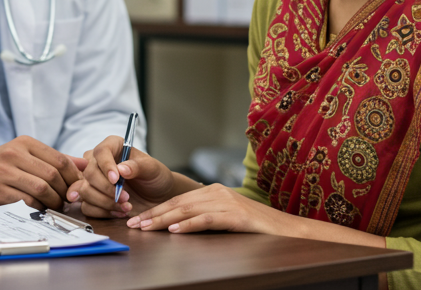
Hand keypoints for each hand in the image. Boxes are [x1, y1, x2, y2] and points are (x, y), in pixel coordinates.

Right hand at [0, 136, 82, 209]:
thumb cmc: (0, 166)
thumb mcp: (24, 155)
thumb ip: (53, 159)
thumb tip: (84, 165)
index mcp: (25, 143)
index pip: (59, 159)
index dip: (73, 176)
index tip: (77, 187)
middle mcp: (15, 153)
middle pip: (53, 174)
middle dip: (65, 191)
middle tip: (67, 200)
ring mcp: (5, 171)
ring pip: (42, 188)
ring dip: (54, 201)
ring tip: (55, 206)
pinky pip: (27, 201)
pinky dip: (39, 208)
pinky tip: (40, 209)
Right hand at [66, 135, 176, 217]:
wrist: (157, 197)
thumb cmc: (155, 177)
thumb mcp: (152, 169)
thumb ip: (138, 166)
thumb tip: (121, 169)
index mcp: (113, 146)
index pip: (101, 152)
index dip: (106, 166)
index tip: (116, 179)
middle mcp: (99, 162)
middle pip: (89, 173)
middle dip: (107, 189)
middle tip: (126, 197)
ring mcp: (93, 181)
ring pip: (85, 190)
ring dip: (105, 202)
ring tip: (125, 206)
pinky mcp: (92, 198)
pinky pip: (86, 206)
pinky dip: (102, 212)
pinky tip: (118, 212)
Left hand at [125, 182, 281, 233]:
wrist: (286, 229)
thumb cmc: (254, 226)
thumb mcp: (225, 217)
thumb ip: (203, 216)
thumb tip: (176, 225)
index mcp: (212, 191)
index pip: (177, 200)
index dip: (155, 210)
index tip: (138, 220)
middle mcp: (217, 192)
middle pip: (178, 203)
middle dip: (153, 215)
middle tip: (134, 224)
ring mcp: (227, 202)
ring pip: (187, 210)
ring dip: (164, 220)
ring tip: (146, 227)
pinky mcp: (236, 216)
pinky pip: (207, 219)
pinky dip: (188, 224)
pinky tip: (175, 230)